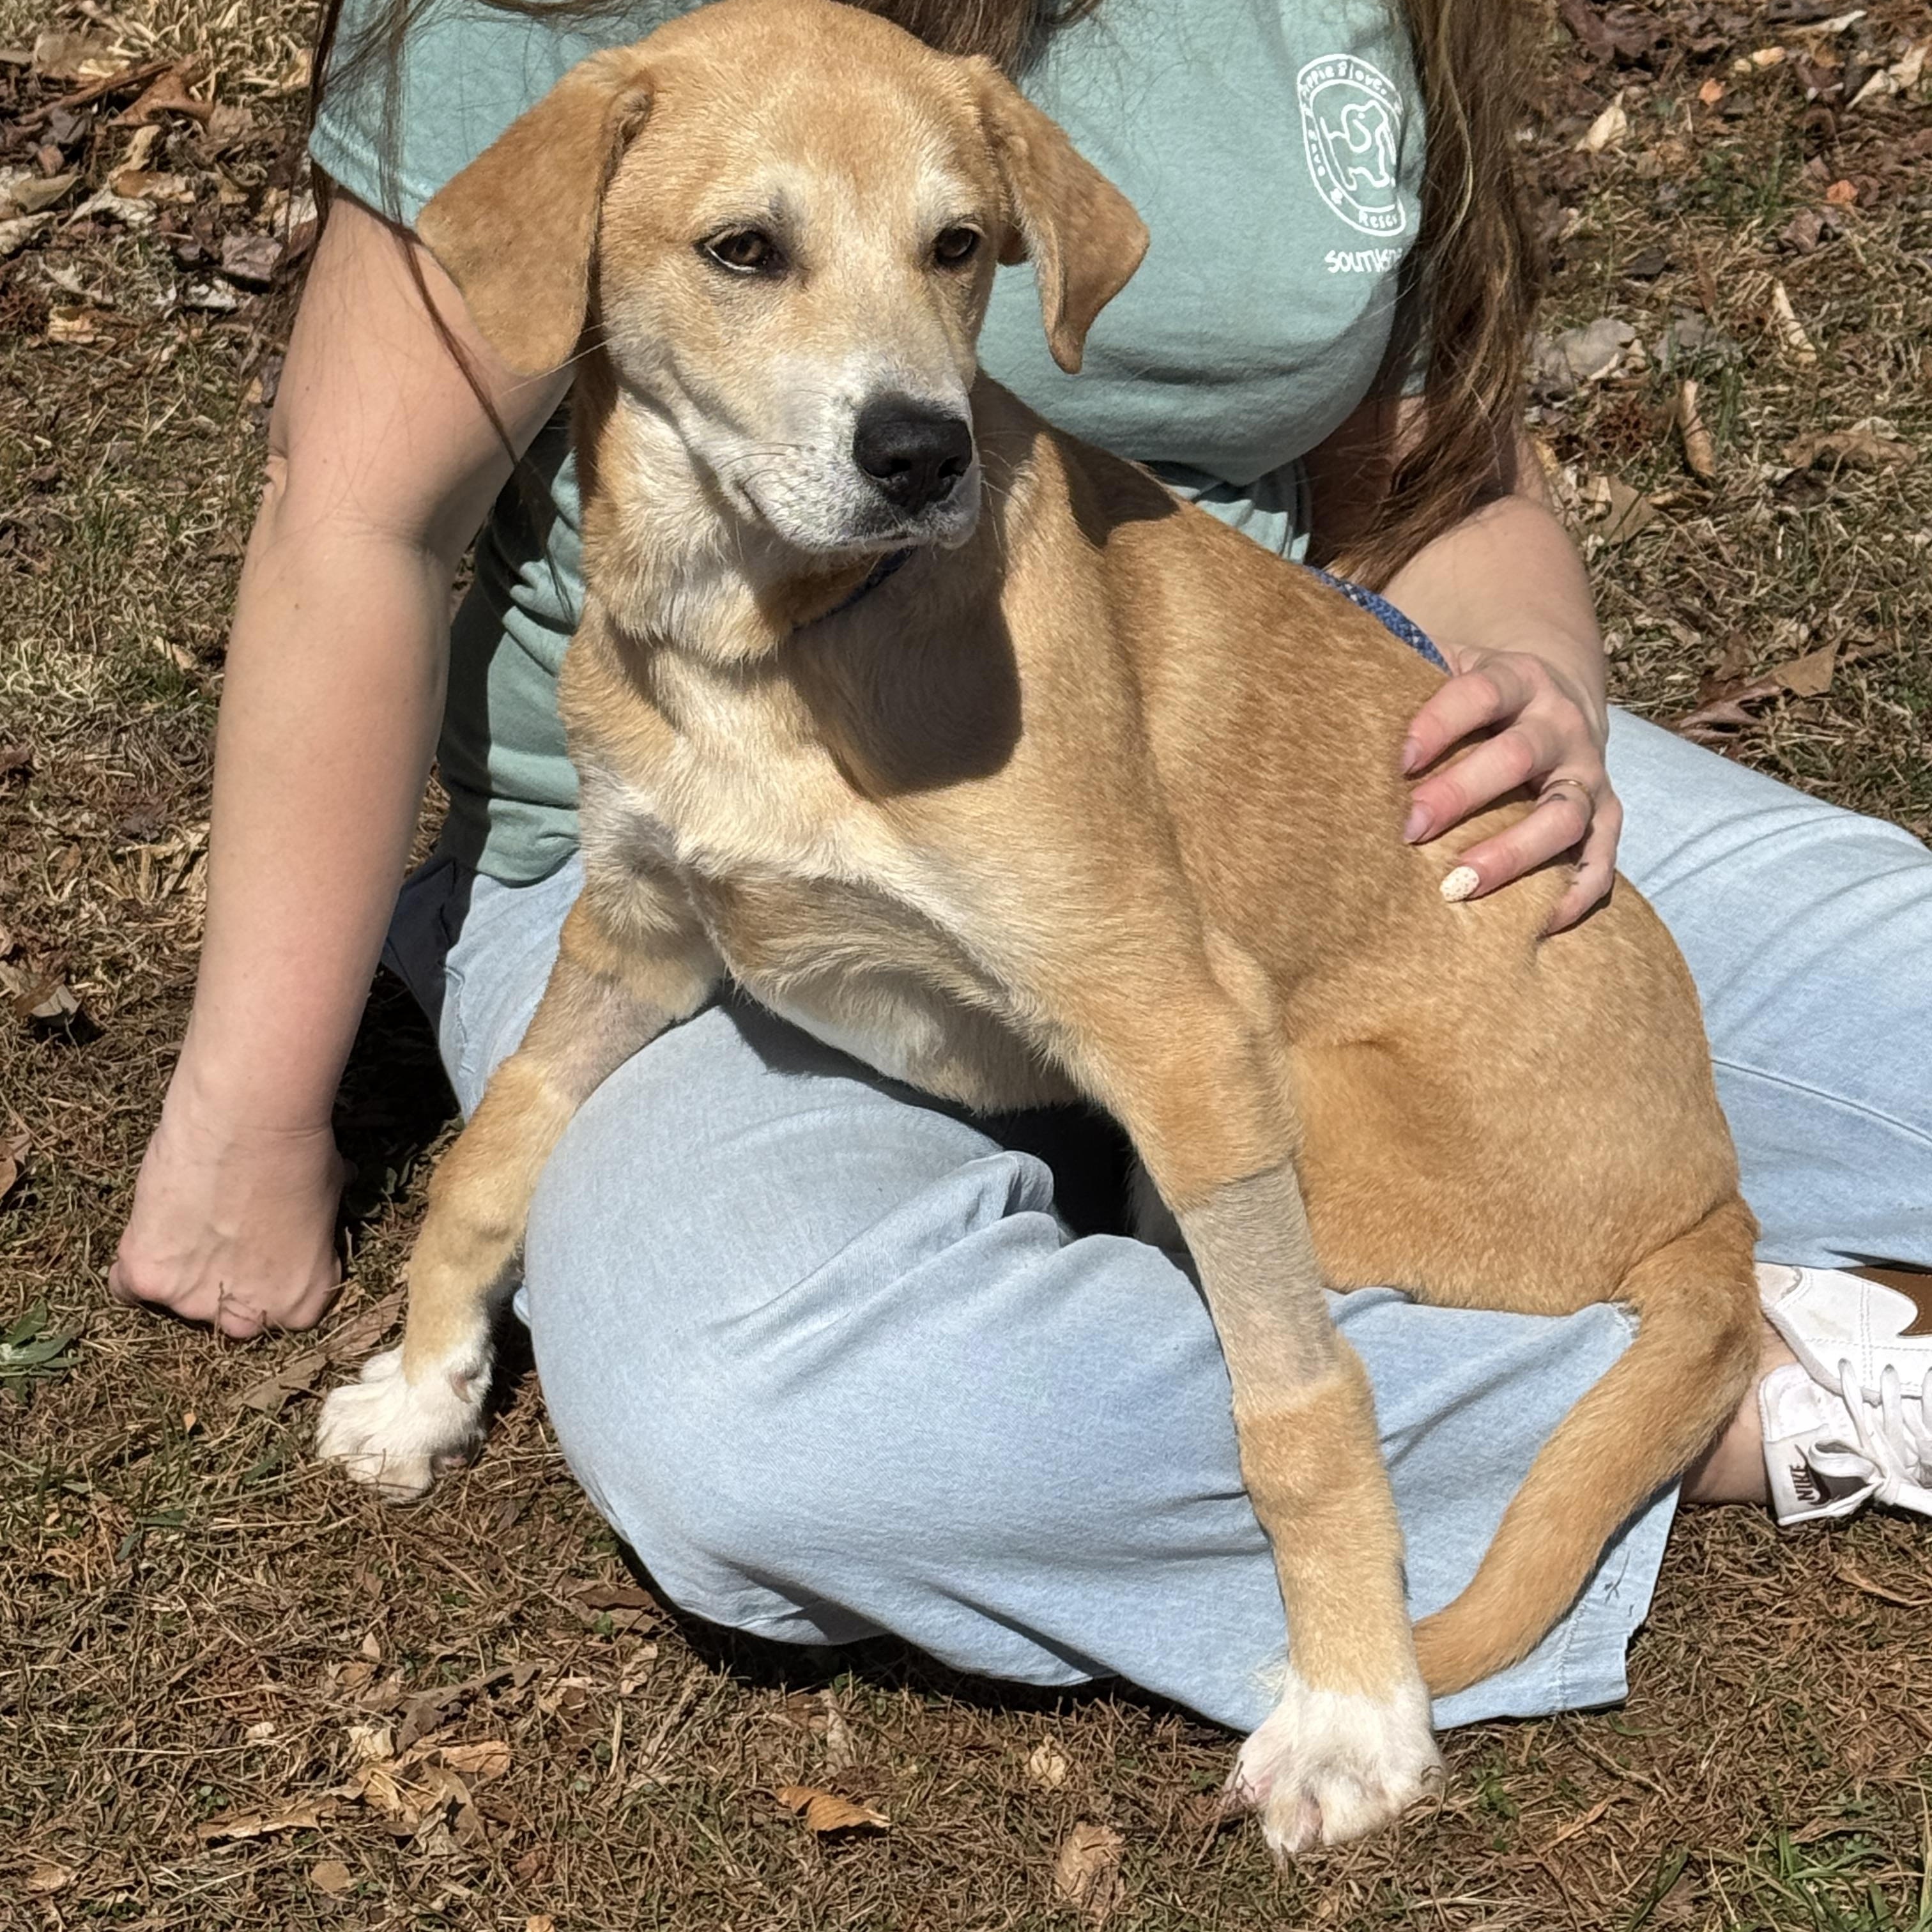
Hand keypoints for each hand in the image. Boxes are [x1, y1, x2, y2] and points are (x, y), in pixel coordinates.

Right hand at [111, 1096, 346, 1338]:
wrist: (251, 1121)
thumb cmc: (302, 1152)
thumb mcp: (330, 1201)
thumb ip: (316, 1228)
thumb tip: (317, 1215)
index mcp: (299, 1306)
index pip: (282, 1309)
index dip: (272, 1273)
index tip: (266, 1244)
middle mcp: (247, 1320)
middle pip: (227, 1315)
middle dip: (225, 1279)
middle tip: (224, 1232)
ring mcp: (192, 1304)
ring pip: (177, 1298)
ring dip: (180, 1266)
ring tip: (191, 1213)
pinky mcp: (147, 1278)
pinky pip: (128, 1287)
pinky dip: (134, 1267)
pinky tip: (151, 1233)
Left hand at [1400, 645, 1620, 932]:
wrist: (1558, 698)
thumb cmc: (1479, 696)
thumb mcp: (1451, 667)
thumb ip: (1409, 674)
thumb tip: (1331, 693)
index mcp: (1517, 679)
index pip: (1480, 695)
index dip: (1438, 724)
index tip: (1397, 760)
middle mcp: (1560, 724)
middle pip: (1518, 757)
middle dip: (1462, 793)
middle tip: (1409, 828)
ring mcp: (1588, 773)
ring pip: (1564, 815)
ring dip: (1514, 853)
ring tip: (1459, 885)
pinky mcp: (1607, 817)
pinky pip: (1600, 861)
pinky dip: (1574, 894)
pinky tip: (1536, 923)